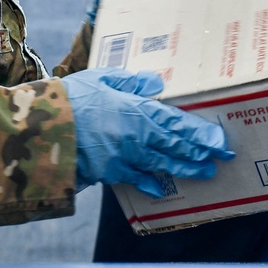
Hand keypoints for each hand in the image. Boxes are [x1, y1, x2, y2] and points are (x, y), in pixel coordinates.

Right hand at [60, 67, 233, 197]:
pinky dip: (149, 184)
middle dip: (201, 152)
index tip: (220, 140)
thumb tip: (157, 83)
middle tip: (222, 157)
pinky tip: (160, 189)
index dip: (201, 134)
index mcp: (138, 111)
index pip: (178, 124)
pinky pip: (135, 178)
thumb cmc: (73, 98)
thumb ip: (131, 81)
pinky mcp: (110, 171)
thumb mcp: (102, 78)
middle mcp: (138, 138)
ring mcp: (125, 158)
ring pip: (162, 164)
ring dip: (184, 169)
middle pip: (176, 146)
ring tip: (203, 173)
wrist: (45, 128)